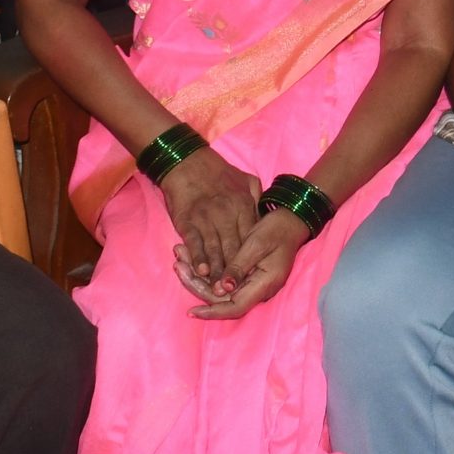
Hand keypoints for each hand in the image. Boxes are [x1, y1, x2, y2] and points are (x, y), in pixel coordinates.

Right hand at [157, 148, 259, 295]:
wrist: (187, 161)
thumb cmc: (218, 172)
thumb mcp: (247, 180)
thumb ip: (258, 198)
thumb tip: (267, 212)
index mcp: (243, 206)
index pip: (251, 238)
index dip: (251, 259)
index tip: (253, 276)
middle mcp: (227, 215)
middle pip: (235, 249)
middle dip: (236, 272)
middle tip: (237, 291)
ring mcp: (207, 219)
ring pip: (216, 250)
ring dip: (218, 272)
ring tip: (220, 289)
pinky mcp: (188, 222)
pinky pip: (195, 244)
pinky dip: (199, 259)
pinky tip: (202, 272)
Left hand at [188, 209, 306, 319]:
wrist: (290, 221)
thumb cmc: (276, 230)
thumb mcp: (256, 244)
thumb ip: (239, 266)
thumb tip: (222, 289)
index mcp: (264, 284)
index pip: (235, 308)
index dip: (213, 312)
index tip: (192, 311)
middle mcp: (258, 289)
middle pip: (223, 299)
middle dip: (197, 285)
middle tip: (178, 265)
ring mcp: (253, 284)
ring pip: (221, 290)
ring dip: (199, 277)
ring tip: (180, 260)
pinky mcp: (248, 277)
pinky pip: (225, 281)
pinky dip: (208, 272)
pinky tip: (192, 260)